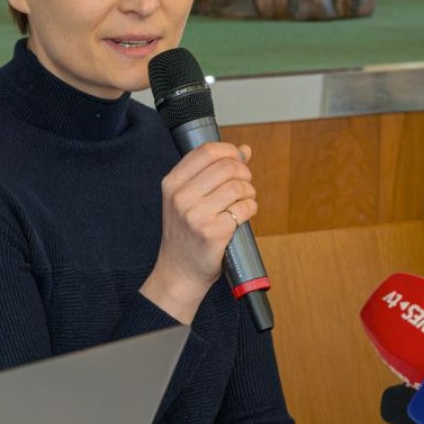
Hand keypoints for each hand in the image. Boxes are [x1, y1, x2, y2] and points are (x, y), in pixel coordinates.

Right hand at [140, 142, 257, 322]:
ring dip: (249, 191)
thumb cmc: (186, 234)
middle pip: (226, 167)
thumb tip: (244, 150)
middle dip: (243, 172)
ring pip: (237, 187)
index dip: (229, 150)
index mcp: (172, 184)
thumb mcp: (188, 199)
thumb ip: (213, 172)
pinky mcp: (213, 233)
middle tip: (245, 183)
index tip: (239, 157)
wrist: (178, 272)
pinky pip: (244, 209)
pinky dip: (251, 208)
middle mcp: (181, 197)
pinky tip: (244, 214)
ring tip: (245, 199)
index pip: (206, 151)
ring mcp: (196, 215)